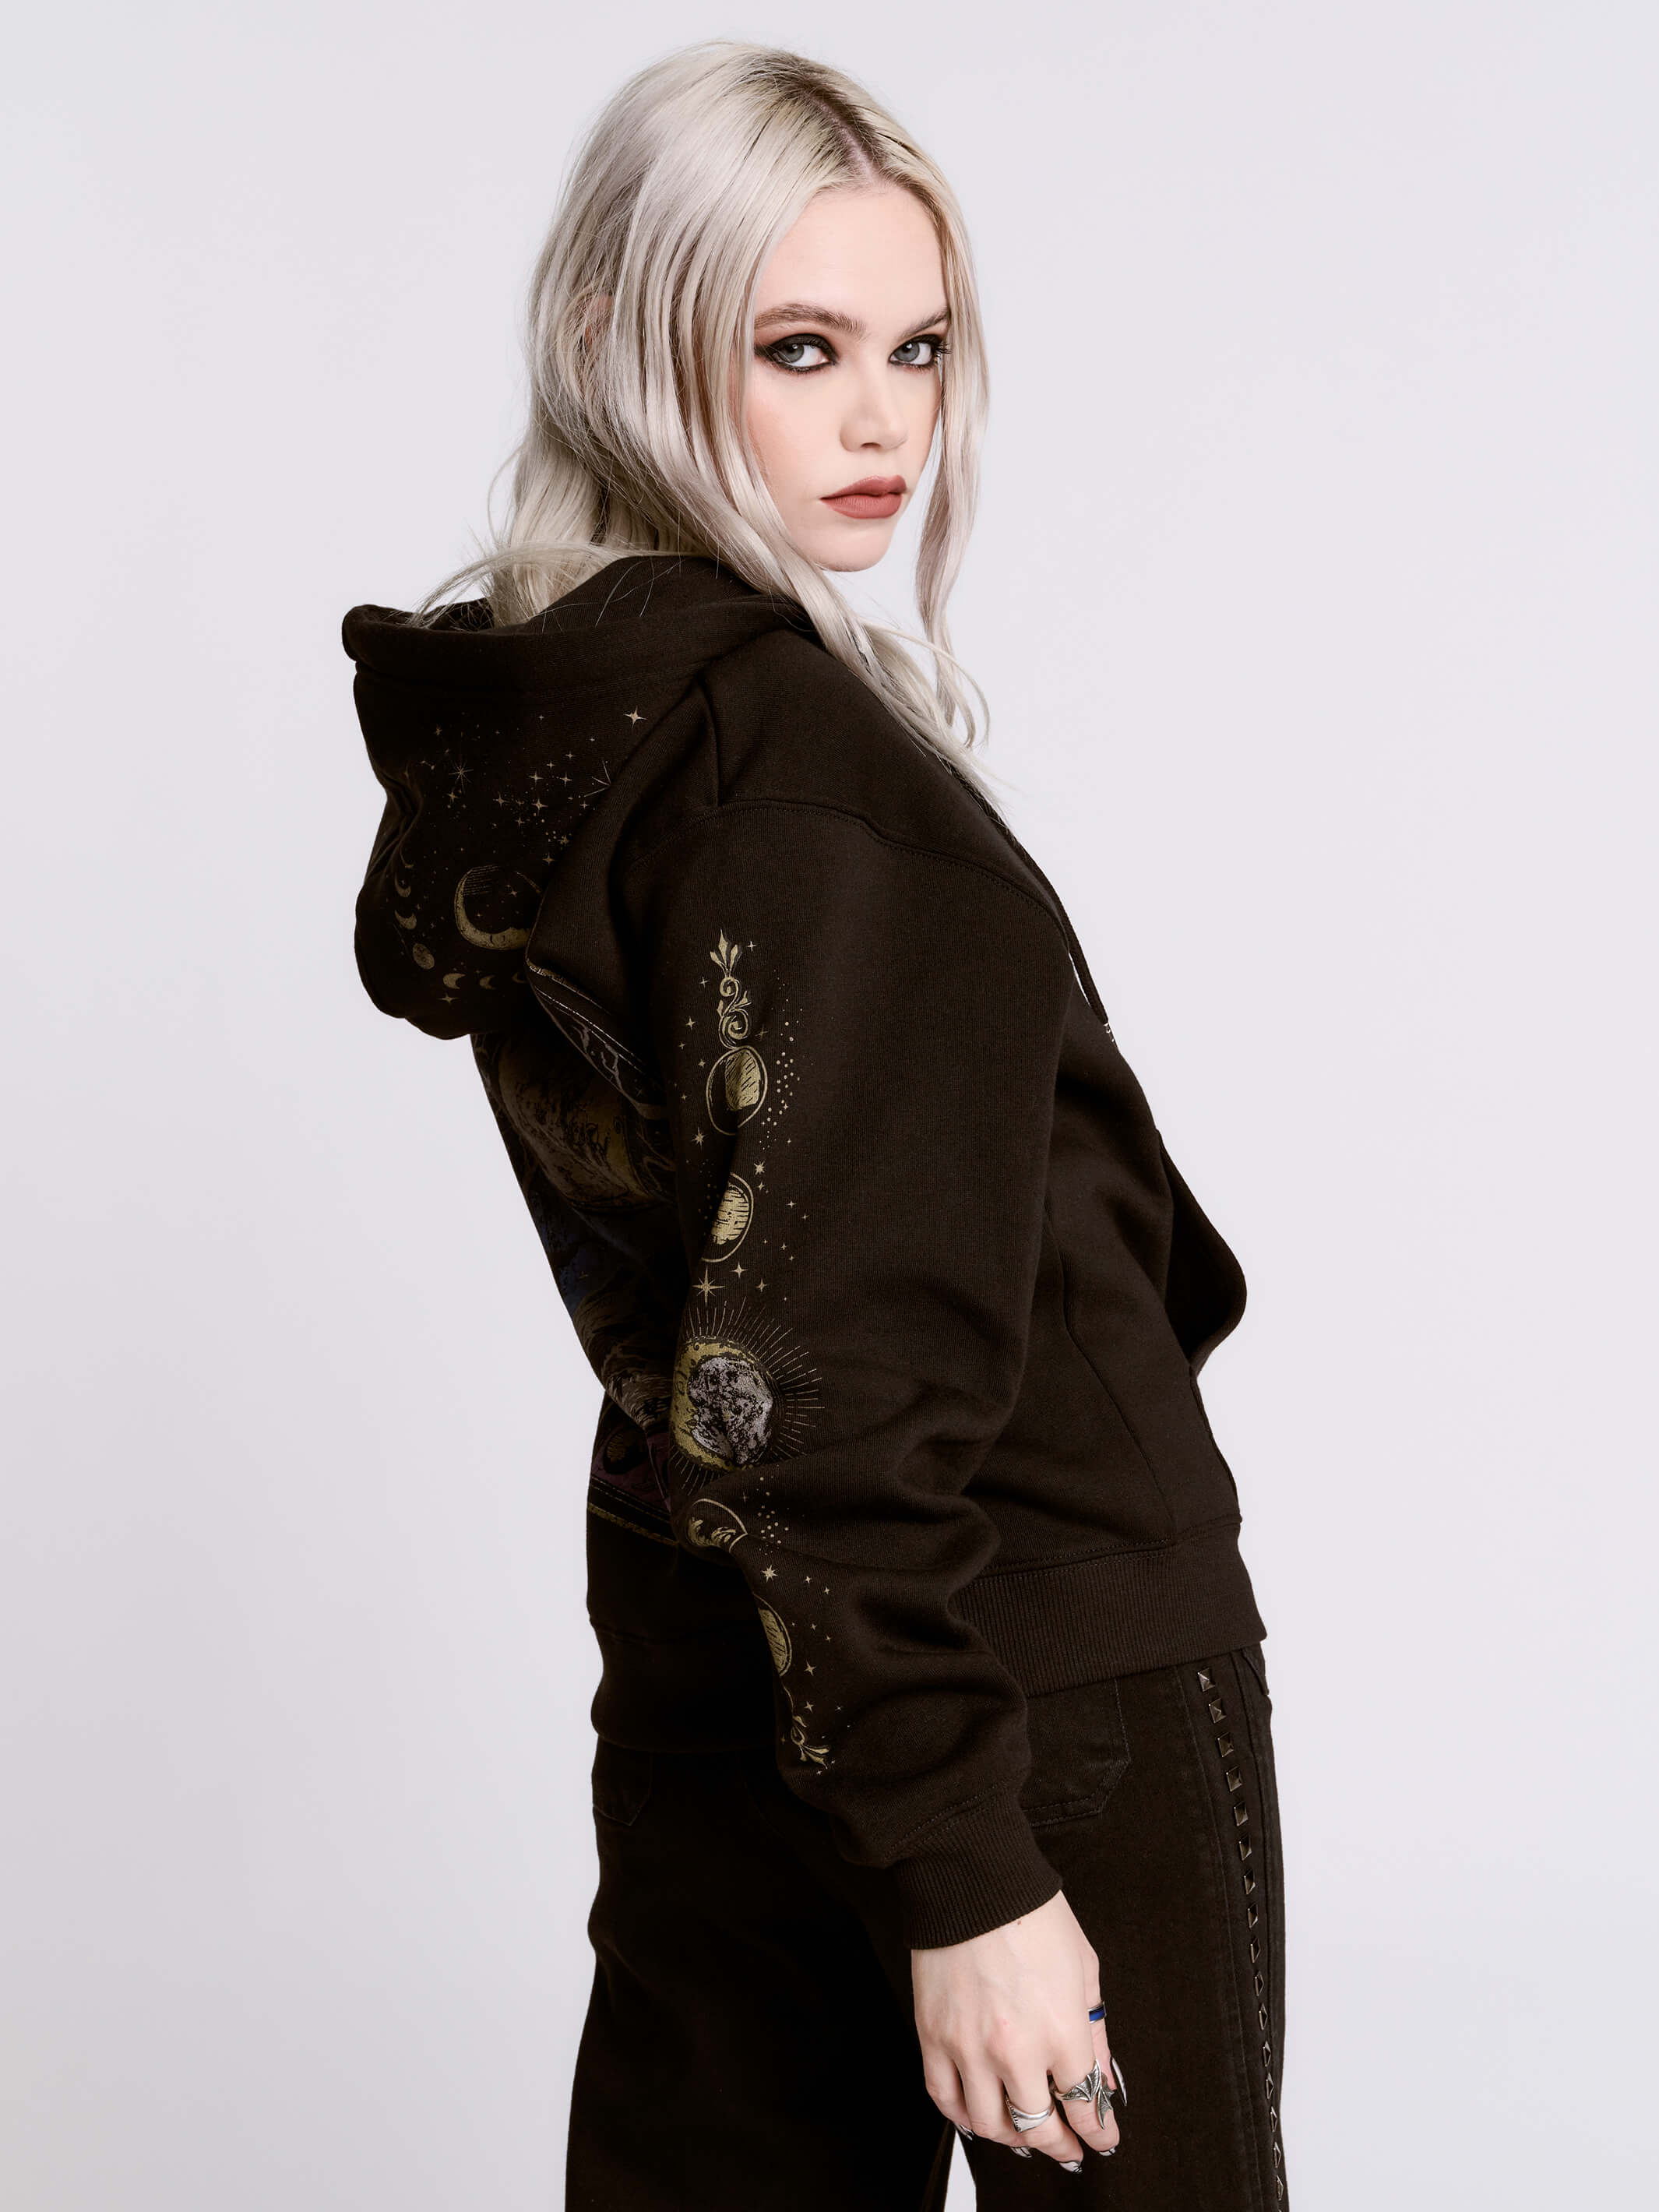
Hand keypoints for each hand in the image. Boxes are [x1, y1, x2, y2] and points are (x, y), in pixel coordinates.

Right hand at [911, 1889, 1119, 2168]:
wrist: (972, 1879)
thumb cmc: (1031, 1913)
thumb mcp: (1084, 1968)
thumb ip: (1094, 2031)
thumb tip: (1099, 2076)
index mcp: (1061, 2031)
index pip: (1085, 2105)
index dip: (1098, 2131)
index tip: (1103, 2138)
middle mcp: (1016, 2050)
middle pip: (1037, 2125)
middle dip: (1059, 2145)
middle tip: (1068, 2147)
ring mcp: (969, 2048)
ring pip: (990, 2124)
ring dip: (1012, 2138)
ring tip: (1024, 2134)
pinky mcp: (933, 2037)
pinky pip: (944, 2099)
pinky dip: (963, 2118)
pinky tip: (977, 2116)